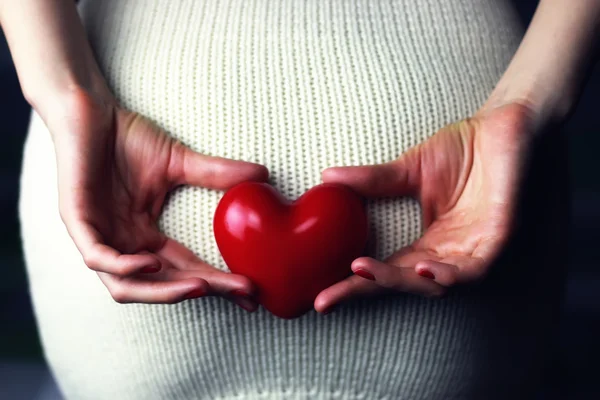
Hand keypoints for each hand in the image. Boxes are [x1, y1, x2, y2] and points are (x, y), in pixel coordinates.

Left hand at [48, 88, 267, 309]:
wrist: (89, 110)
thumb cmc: (126, 137)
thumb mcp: (179, 162)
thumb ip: (217, 174)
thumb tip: (262, 175)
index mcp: (144, 237)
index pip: (185, 269)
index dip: (217, 282)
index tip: (251, 288)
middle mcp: (123, 245)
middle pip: (163, 285)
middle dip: (202, 290)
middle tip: (240, 291)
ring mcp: (98, 237)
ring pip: (127, 286)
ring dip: (165, 292)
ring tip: (201, 286)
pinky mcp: (77, 221)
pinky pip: (98, 258)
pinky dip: (126, 266)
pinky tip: (154, 263)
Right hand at [314, 102, 536, 311]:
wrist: (502, 124)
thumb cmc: (462, 148)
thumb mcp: (410, 168)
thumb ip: (373, 181)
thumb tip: (328, 178)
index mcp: (427, 242)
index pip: (386, 270)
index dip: (354, 285)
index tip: (321, 296)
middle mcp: (447, 252)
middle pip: (404, 282)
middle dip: (367, 290)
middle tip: (331, 295)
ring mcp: (472, 248)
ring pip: (435, 282)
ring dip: (401, 281)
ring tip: (366, 273)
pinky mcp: (498, 238)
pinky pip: (475, 268)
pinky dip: (450, 273)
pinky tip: (425, 268)